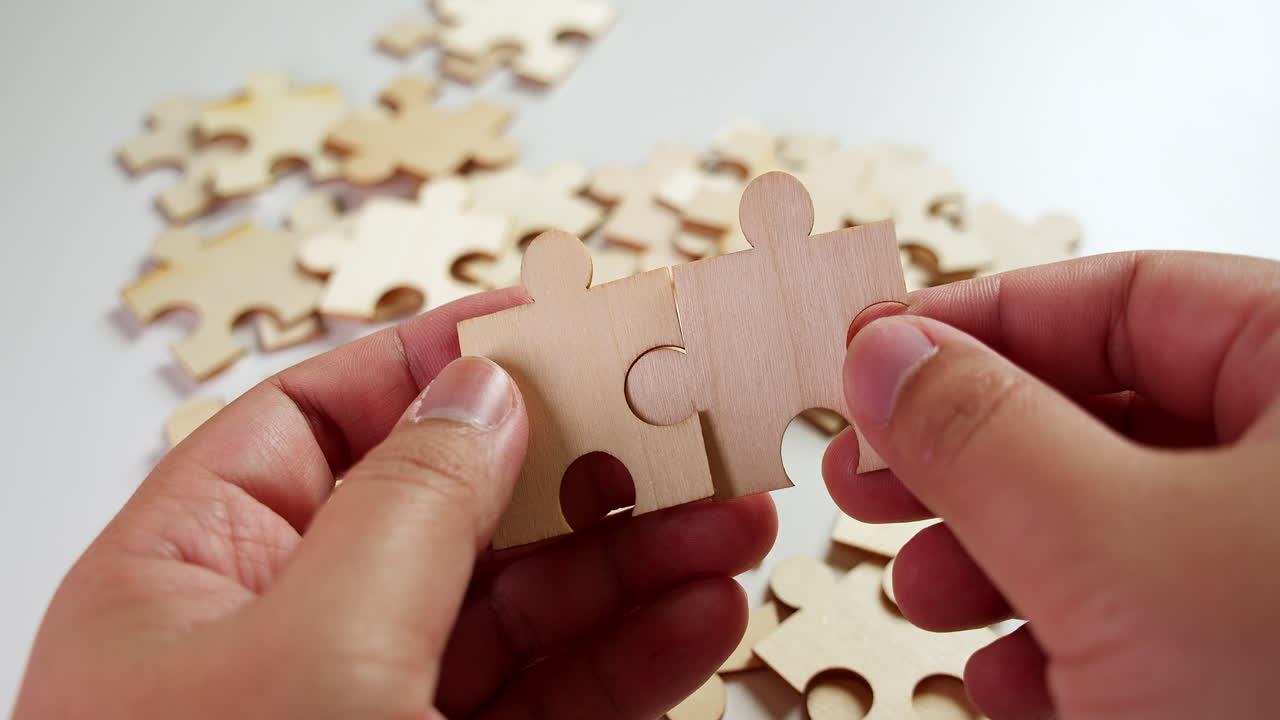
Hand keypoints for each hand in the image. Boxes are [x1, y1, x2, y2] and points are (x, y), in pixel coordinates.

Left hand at [15, 289, 776, 719]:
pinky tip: (704, 609)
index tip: (553, 325)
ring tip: (735, 511)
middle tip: (686, 420)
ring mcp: (368, 718)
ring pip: (520, 607)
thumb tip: (480, 387)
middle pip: (450, 507)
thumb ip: (406, 507)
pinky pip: (553, 699)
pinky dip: (632, 656)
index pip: (320, 419)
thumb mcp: (316, 658)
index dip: (438, 359)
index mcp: (188, 575)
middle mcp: (276, 639)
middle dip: (577, 464)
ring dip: (632, 559)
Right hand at [824, 251, 1279, 718]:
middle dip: (970, 453)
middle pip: (1105, 409)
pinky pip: (1143, 610)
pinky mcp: (1260, 653)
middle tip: (869, 471)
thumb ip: (979, 432)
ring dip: (998, 553)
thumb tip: (886, 354)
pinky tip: (1014, 680)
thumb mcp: (1109, 549)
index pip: (1125, 298)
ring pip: (1112, 518)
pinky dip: (1059, 636)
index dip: (978, 319)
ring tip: (927, 587)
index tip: (875, 353)